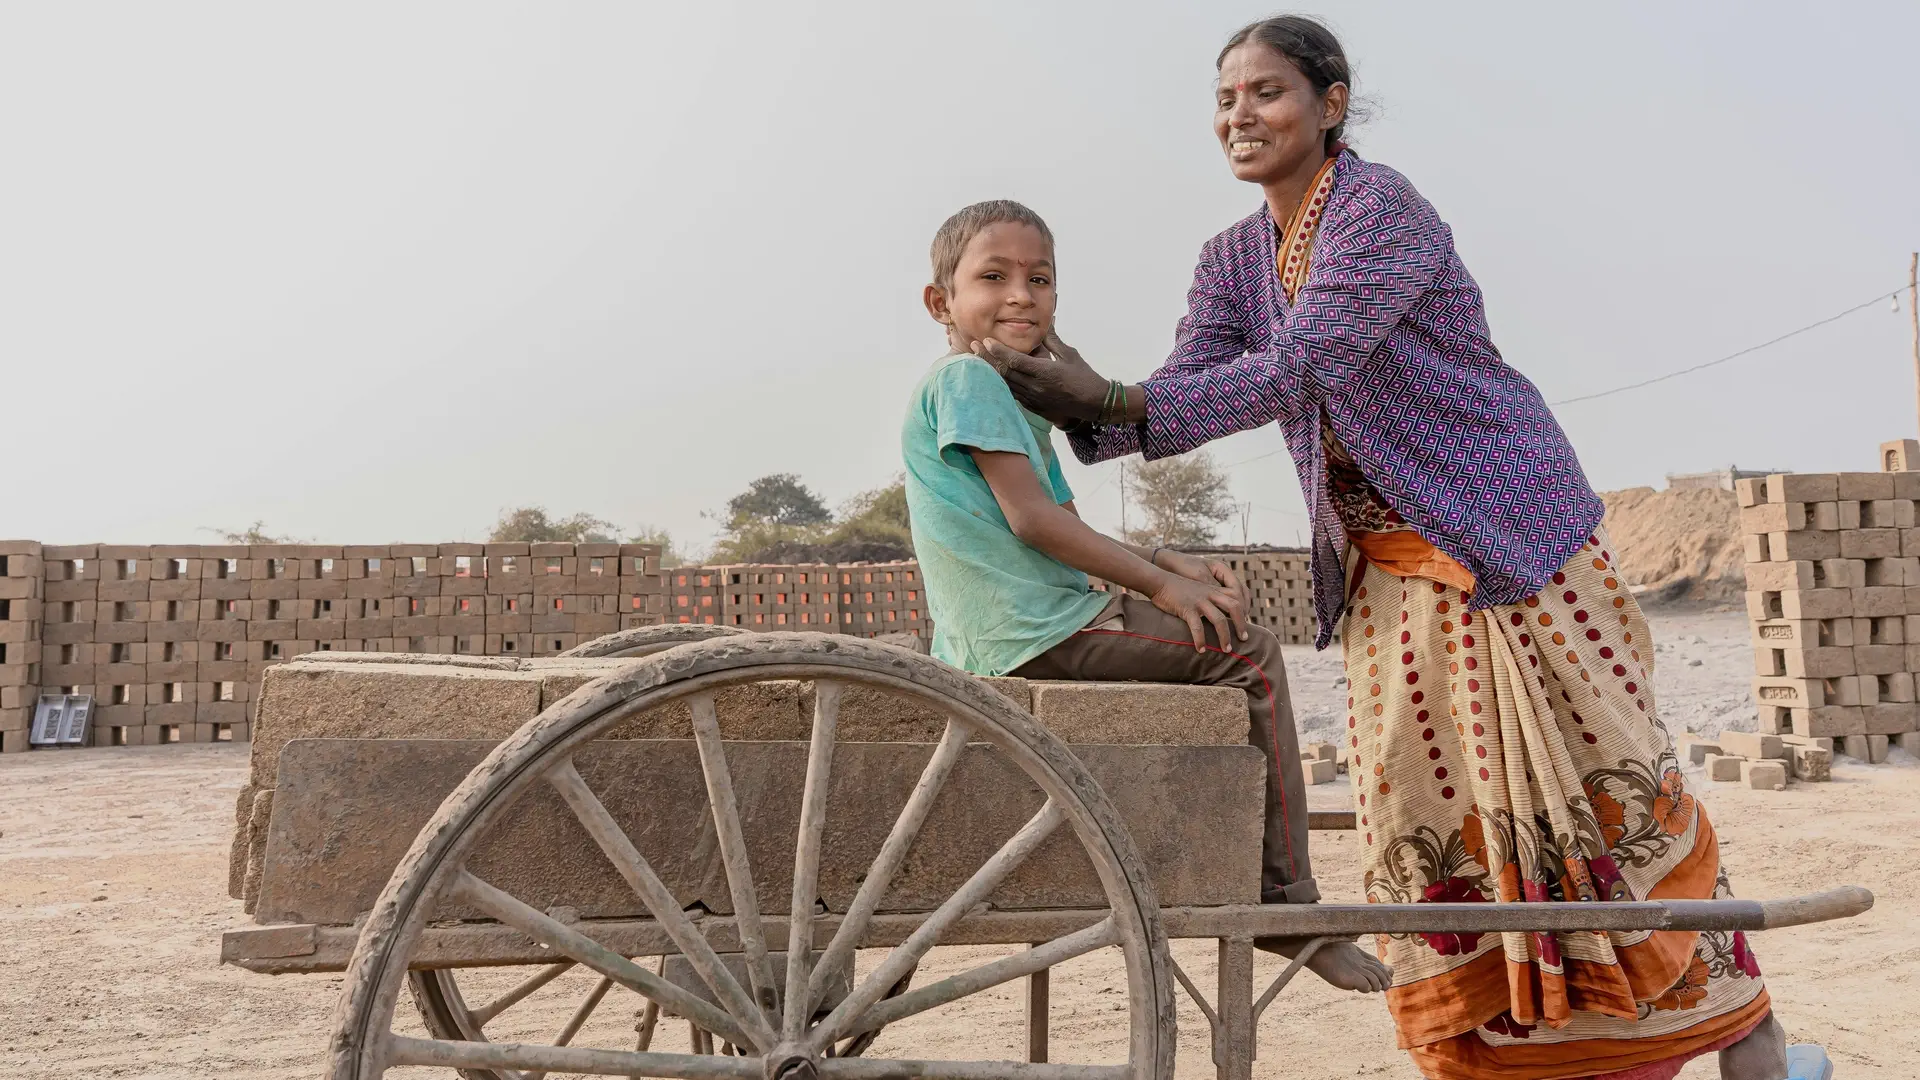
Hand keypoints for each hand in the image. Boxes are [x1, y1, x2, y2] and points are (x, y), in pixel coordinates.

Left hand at [979, 330, 1109, 422]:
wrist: (1095, 405)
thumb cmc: (1085, 378)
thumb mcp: (1069, 355)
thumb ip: (1052, 340)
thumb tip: (1046, 321)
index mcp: (1044, 373)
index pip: (1014, 361)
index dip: (997, 350)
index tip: (985, 340)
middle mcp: (1035, 388)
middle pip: (1004, 373)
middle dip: (986, 359)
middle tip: (973, 346)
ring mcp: (1033, 400)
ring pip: (1005, 385)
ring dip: (990, 372)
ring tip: (978, 359)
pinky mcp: (1033, 408)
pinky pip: (1012, 394)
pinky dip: (1001, 384)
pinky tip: (993, 376)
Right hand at [1148, 573, 1243, 651]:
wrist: (1160, 582)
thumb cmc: (1178, 589)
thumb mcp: (1199, 590)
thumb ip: (1210, 598)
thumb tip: (1219, 616)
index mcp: (1214, 590)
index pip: (1237, 598)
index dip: (1244, 611)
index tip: (1244, 625)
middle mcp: (1210, 594)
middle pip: (1234, 607)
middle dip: (1241, 625)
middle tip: (1244, 639)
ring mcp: (1199, 601)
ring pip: (1219, 619)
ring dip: (1225, 637)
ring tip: (1226, 650)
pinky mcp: (1187, 608)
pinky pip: (1197, 626)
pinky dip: (1200, 640)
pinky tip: (1201, 650)